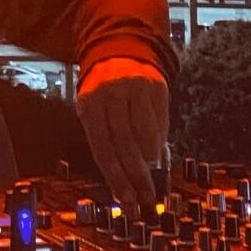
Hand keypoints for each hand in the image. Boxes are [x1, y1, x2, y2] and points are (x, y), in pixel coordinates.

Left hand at [75, 57, 168, 205]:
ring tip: (153, 174)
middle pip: (123, 146)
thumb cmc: (108, 93)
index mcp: (89, 106)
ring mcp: (131, 89)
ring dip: (150, 161)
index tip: (127, 200)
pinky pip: (159, 123)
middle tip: (146, 198)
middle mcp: (108, 96)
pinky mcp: (153, 86)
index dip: (116, 178)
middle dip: (136, 177)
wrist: (122, 50)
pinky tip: (158, 152)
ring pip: (143, 136)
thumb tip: (126, 190)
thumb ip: (112, 146)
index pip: (102, 149)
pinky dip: (160, 142)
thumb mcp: (100, 113)